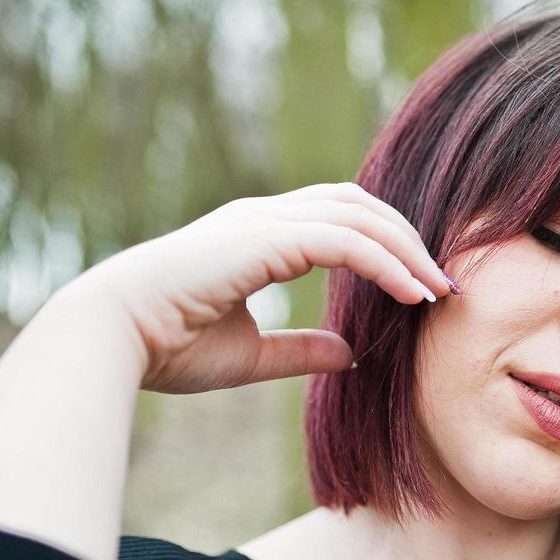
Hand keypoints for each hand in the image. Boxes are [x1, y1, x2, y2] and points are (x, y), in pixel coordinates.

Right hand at [70, 181, 453, 394]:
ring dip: (408, 250)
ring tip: (438, 290)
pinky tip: (412, 293)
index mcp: (259, 235)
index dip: (389, 245)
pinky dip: (386, 264)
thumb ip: (302, 349)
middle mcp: (263, 217)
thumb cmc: (168, 348)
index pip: (342, 219)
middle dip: (409, 239)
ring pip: (359, 216)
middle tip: (445, 283)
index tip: (424, 289)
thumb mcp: (253, 355)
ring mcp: (262, 221)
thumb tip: (349, 354)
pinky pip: (344, 242)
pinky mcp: (263, 239)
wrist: (114, 340)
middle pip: (360, 204)